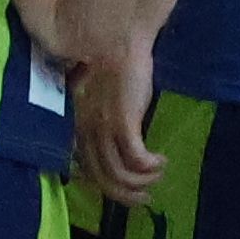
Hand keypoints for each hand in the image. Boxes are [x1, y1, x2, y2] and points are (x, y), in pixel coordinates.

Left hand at [76, 32, 165, 202]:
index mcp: (79, 126)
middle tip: (145, 198)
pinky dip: (148, 167)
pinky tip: (160, 161)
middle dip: (125, 195)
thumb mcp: (102, 97)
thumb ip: (103, 118)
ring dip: (141, 181)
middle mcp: (86, 131)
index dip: (106, 186)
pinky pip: (135, 158)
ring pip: (119, 173)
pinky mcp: (123, 122)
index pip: (86, 169)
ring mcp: (103, 127)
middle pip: (102, 178)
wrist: (120, 39)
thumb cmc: (114, 63)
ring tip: (157, 175)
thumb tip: (115, 139)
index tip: (124, 191)